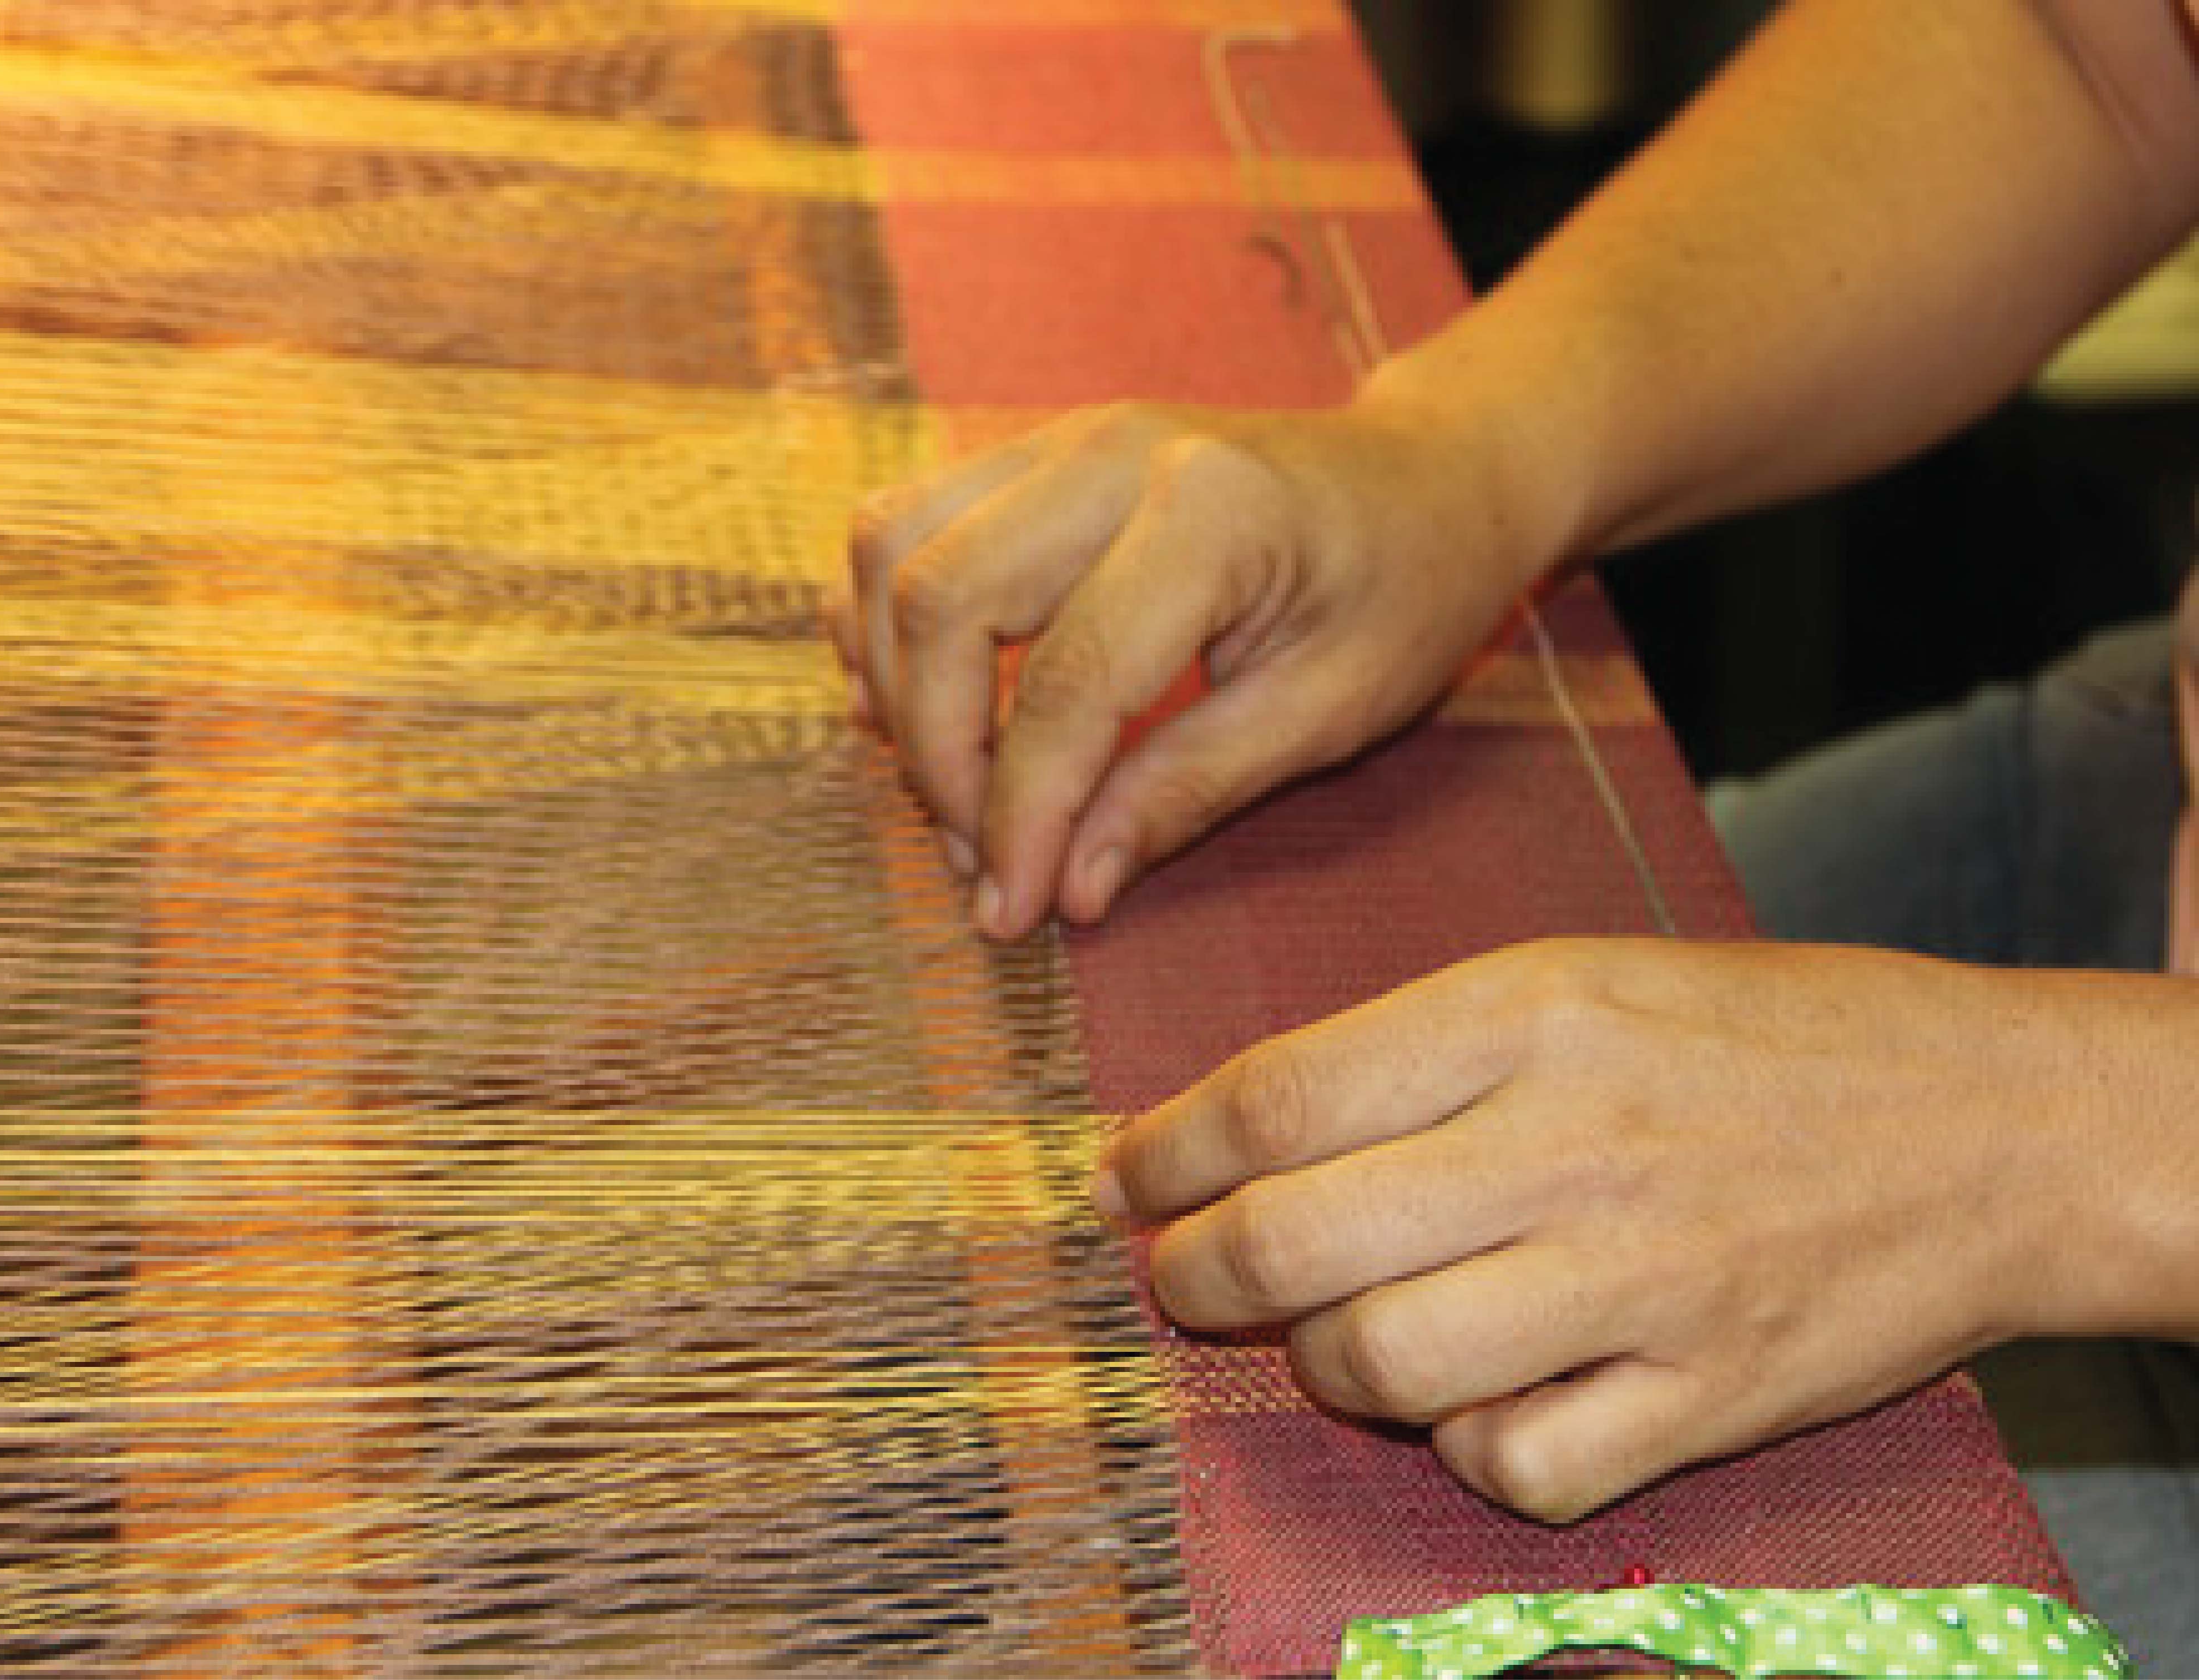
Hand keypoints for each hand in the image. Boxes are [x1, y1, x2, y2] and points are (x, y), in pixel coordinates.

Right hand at [827, 395, 1568, 937]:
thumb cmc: (1405, 591)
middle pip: (941, 600)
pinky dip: (886, 624)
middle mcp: (1111, 451)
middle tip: (985, 863)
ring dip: (895, 685)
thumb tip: (1069, 890)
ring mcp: (1060, 439)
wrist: (1426, 480)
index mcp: (1210, 510)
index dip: (1020, 815)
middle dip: (938, 756)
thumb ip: (1190, 791)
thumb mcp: (1331, 712)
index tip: (1012, 913)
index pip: (1065, 682)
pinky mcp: (1032, 455)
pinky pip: (903, 527)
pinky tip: (928, 710)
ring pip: (892, 548)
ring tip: (956, 795)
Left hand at [1098, 938, 2196, 1520]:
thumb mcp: (1586, 978)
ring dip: (1321, 1367)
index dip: (1165, 1153)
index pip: (1277, 1097)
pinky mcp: (1710, 1396)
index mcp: (1532, 1012)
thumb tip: (1242, 1128)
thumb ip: (1419, 1049)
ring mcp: (1642, 1282)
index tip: (1123, 1180)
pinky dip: (1464, 1450)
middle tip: (1178, 1277)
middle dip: (1193, 1277)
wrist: (1995, 1123)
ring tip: (1329, 1340)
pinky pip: (1516, 1467)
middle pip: (1295, 1243)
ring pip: (1385, 1365)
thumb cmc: (1770, 1038)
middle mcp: (1573, 1143)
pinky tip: (1474, 1405)